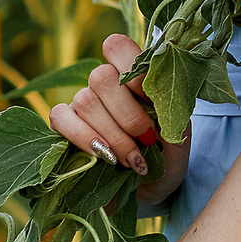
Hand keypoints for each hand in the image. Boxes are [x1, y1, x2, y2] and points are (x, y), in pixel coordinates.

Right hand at [51, 32, 187, 205]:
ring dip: (111, 134)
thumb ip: (173, 118)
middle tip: (147, 140)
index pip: (118, 47)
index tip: (152, 99)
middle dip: (128, 114)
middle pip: (101, 76)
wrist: (147, 194)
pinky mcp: (62, 126)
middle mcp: (105, 85)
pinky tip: (105, 157)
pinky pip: (61, 118)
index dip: (133, 69)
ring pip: (84, 100)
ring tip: (131, 160)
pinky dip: (84, 138)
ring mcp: (81, 104)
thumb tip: (162, 106)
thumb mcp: (179, 140)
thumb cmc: (165, 161)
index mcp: (135, 77)